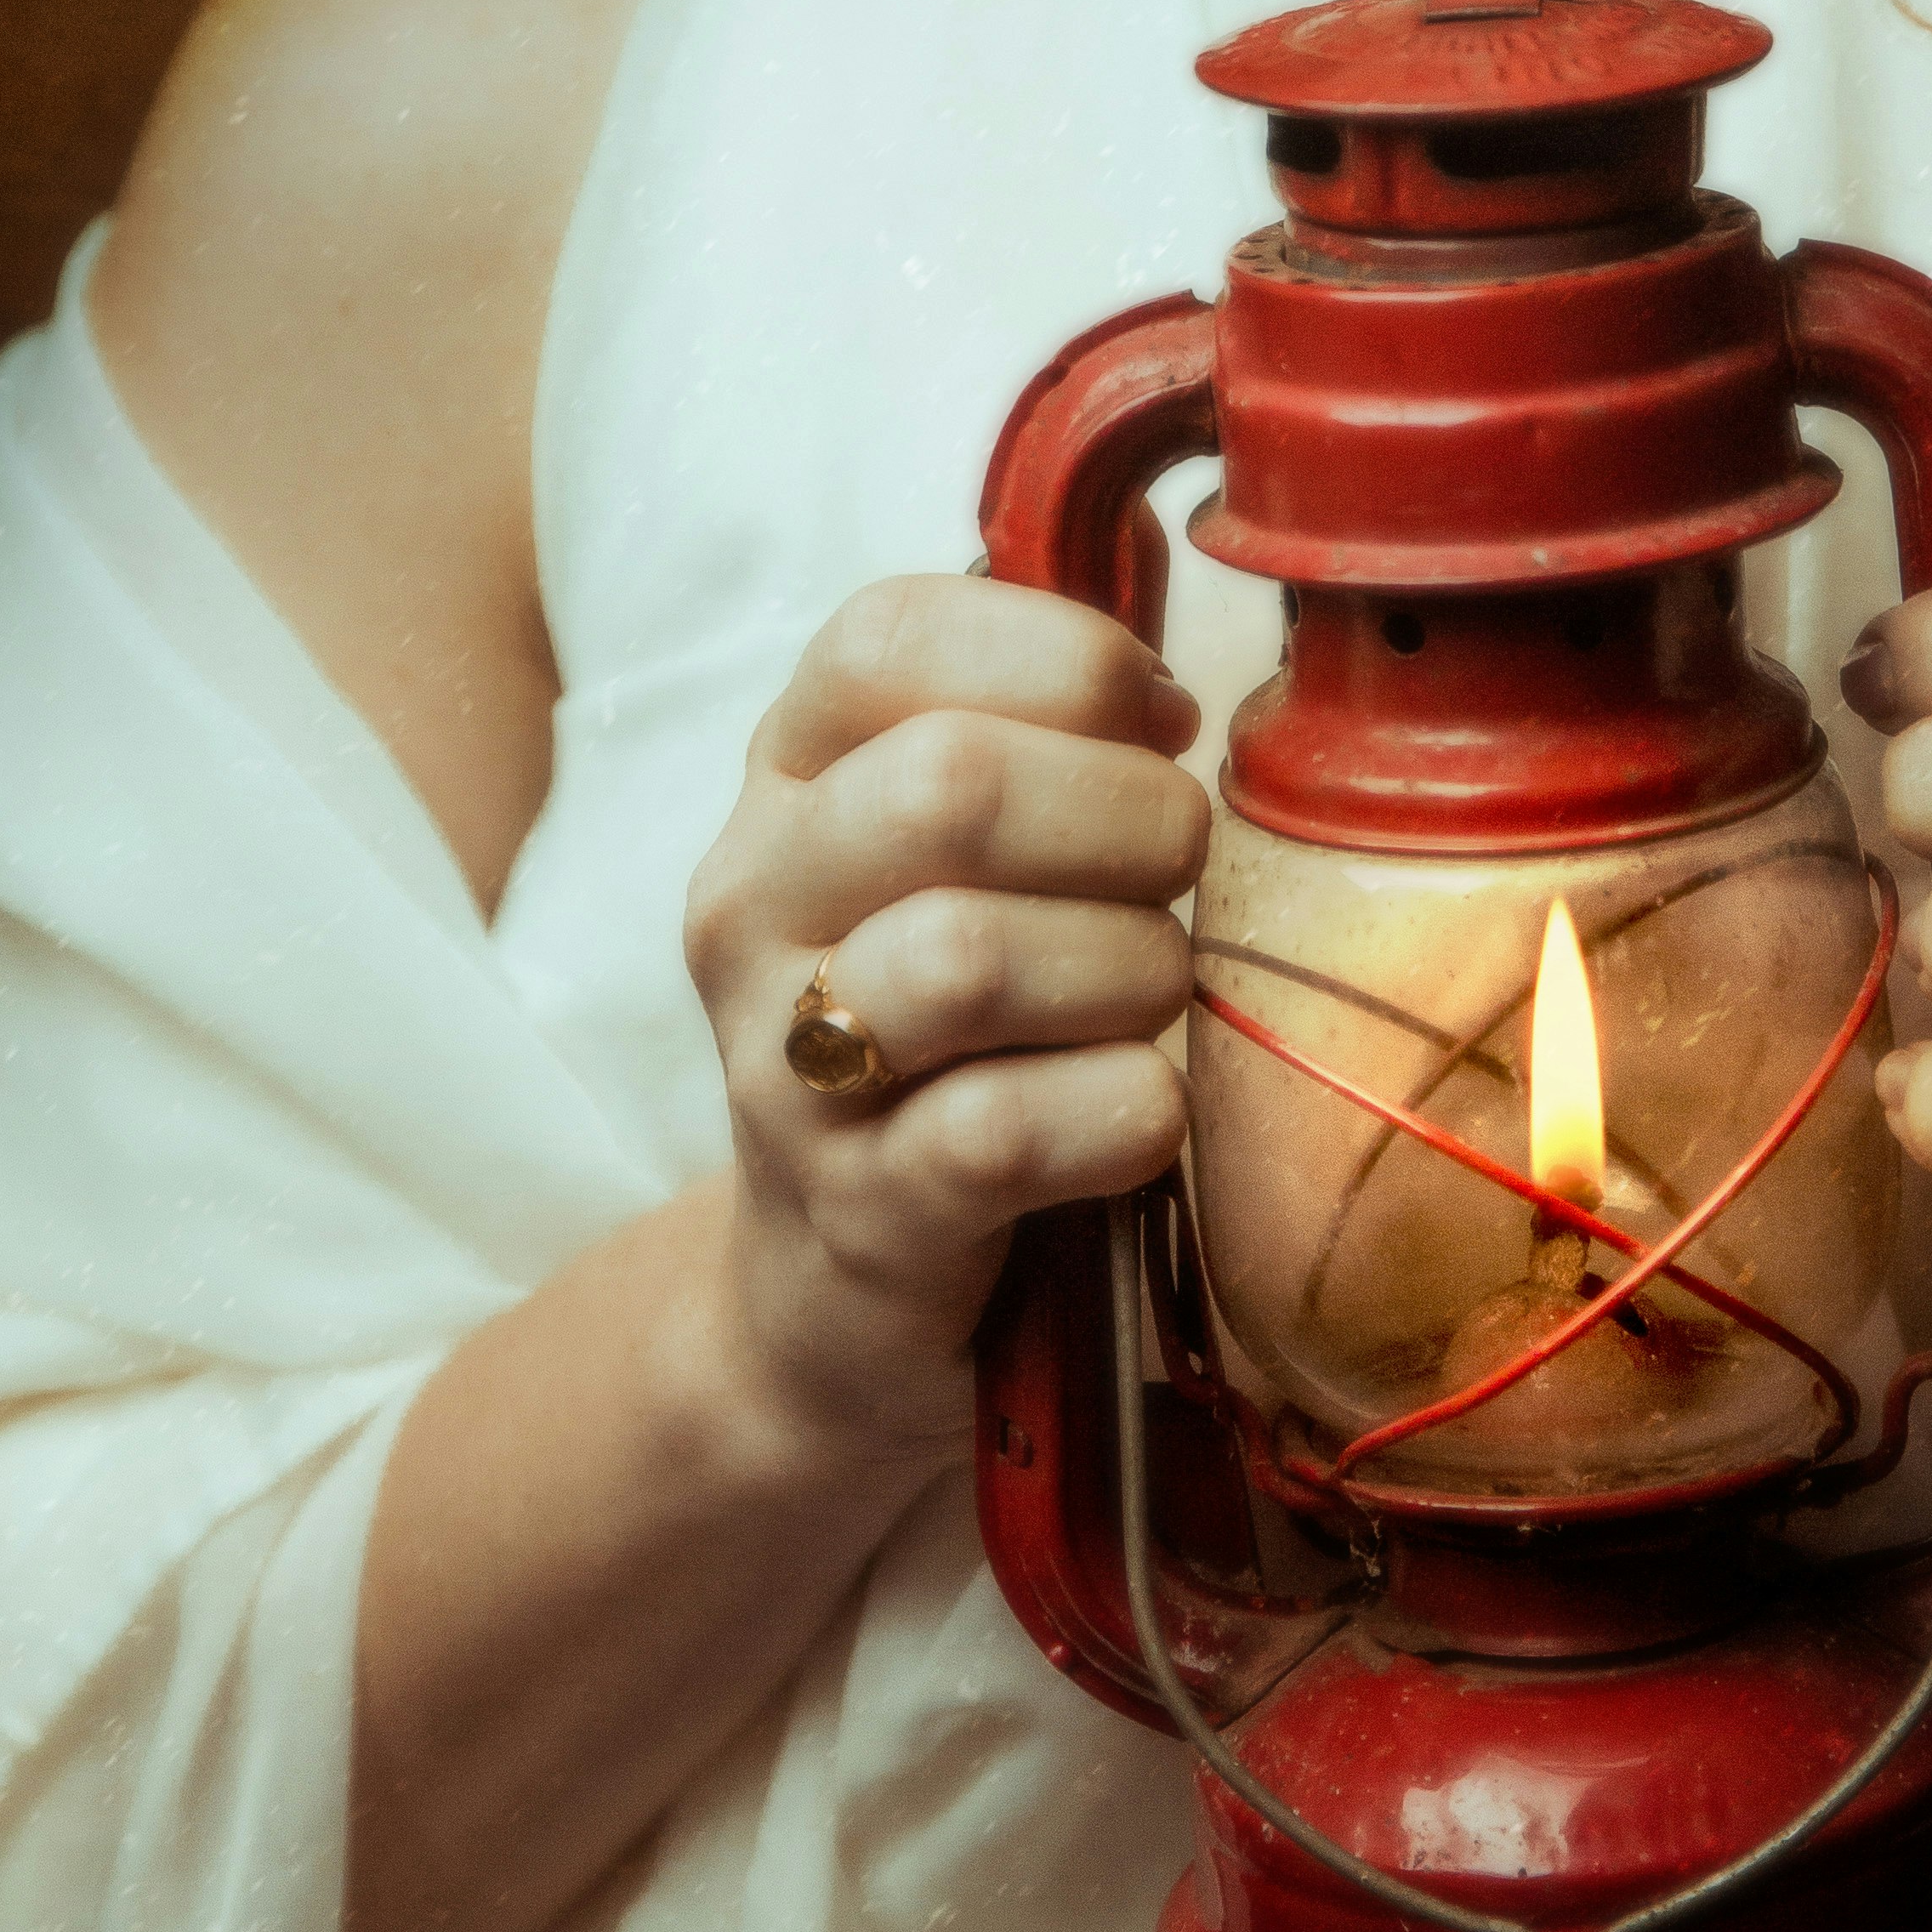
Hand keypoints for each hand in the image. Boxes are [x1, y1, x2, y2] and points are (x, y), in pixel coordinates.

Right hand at [681, 575, 1209, 1469]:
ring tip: (1152, 996)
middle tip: (1178, 875)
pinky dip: (1123, 1110)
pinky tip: (1147, 1111)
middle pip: (947, 784)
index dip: (1066, 656)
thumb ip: (1047, 737)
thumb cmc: (956, 1029)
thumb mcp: (965, 856)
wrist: (830, 1291)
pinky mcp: (853, 1213)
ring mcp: (782, 1065)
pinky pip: (1002, 1131)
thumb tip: (1172, 688)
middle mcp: (753, 902)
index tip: (1157, 723)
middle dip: (1127, 816)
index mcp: (786, 777)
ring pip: (968, 957)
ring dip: (1127, 968)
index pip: (889, 639)